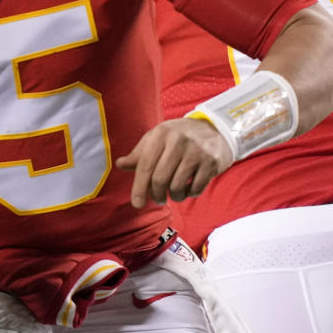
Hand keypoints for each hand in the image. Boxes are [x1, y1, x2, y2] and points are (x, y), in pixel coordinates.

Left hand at [116, 117, 231, 207]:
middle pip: (160, 179)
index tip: (137, 203)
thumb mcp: (157, 139)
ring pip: (177, 186)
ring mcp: (197, 151)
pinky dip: (189, 194)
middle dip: (157, 195)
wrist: (212, 129)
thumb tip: (120, 164)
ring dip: (174, 196)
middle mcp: (179, 140)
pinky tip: (188, 189)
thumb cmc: (177, 138)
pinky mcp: (211, 162)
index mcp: (161, 134)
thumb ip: (139, 154)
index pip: (146, 165)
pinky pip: (196, 188)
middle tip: (158, 199)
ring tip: (174, 194)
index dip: (139, 187)